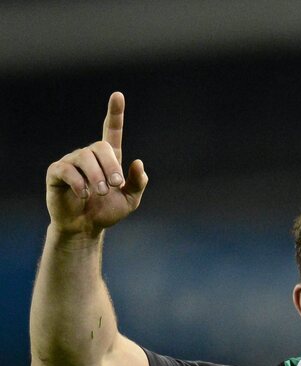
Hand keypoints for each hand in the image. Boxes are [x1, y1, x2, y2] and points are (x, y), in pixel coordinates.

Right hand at [45, 92, 147, 236]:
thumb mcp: (129, 201)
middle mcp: (89, 156)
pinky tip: (84, 194)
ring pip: (85, 158)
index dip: (115, 114)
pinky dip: (78, 182)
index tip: (118, 95)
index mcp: (108, 159)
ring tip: (101, 193)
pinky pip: (67, 170)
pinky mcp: (56, 172)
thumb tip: (138, 162)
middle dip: (111, 166)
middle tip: (116, 185)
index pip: (112, 131)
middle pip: (100, 147)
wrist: (84, 228)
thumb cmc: (106, 211)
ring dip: (96, 177)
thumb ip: (137, 183)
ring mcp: (71, 162)